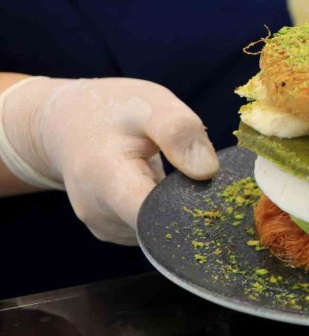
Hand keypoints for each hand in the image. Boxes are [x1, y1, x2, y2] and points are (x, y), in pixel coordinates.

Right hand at [0, 77, 218, 243]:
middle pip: (161, 227)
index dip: (189, 212)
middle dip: (189, 207)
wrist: (68, 123)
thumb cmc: (114, 110)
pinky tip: (163, 187)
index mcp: (106, 177)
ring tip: (175, 173)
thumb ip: (178, 132)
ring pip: (160, 230)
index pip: (152, 217)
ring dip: (178, 208)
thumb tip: (207, 171)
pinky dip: (166, 211)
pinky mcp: (114, 231)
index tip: (213, 196)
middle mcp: (100, 212)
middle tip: (198, 174)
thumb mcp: (150, 104)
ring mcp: (105, 226)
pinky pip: (152, 229)